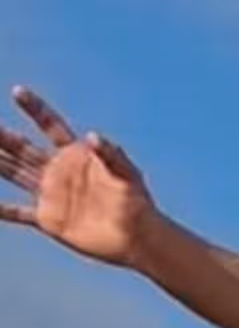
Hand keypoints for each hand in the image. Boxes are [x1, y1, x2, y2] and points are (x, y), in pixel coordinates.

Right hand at [0, 86, 156, 266]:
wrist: (137, 236)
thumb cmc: (137, 201)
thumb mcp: (127, 173)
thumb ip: (111, 154)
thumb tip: (92, 136)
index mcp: (76, 155)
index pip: (51, 126)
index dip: (35, 109)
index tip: (18, 91)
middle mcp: (60, 171)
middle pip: (23, 148)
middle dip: (2, 136)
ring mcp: (52, 194)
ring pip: (15, 174)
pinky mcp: (49, 220)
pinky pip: (18, 213)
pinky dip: (2, 210)